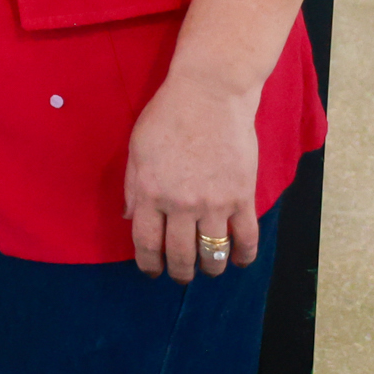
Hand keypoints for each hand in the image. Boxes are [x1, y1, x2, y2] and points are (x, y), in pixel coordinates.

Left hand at [126, 68, 261, 281]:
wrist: (209, 95)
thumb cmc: (167, 116)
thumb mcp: (136, 148)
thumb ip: (132, 185)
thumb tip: (128, 216)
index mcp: (149, 191)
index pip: (146, 241)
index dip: (148, 263)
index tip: (151, 271)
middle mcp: (179, 204)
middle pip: (179, 254)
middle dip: (179, 272)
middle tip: (181, 277)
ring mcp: (213, 202)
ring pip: (212, 252)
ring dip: (210, 268)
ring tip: (209, 270)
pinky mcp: (242, 197)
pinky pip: (246, 237)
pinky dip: (244, 255)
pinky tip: (239, 261)